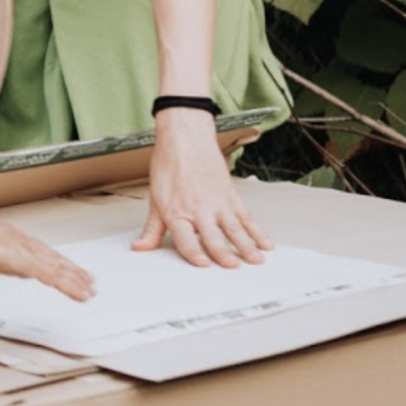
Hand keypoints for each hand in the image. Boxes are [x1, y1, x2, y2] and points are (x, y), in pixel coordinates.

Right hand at [0, 189, 95, 301]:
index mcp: (5, 245)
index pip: (33, 256)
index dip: (47, 263)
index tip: (57, 269)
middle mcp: (22, 246)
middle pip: (52, 260)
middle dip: (70, 270)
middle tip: (86, 279)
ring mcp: (28, 254)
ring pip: (58, 270)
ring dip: (75, 280)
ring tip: (90, 289)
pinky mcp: (30, 263)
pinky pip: (57, 280)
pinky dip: (71, 288)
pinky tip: (83, 295)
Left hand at [133, 109, 272, 267]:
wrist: (186, 140)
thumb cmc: (170, 166)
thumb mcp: (155, 199)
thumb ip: (152, 229)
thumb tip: (140, 247)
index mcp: (177, 212)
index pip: (185, 238)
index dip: (194, 252)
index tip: (203, 264)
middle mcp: (198, 209)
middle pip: (212, 235)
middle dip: (223, 252)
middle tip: (233, 266)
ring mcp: (217, 204)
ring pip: (234, 229)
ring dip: (246, 246)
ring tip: (255, 260)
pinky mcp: (231, 197)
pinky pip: (246, 218)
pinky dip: (257, 232)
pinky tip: (265, 243)